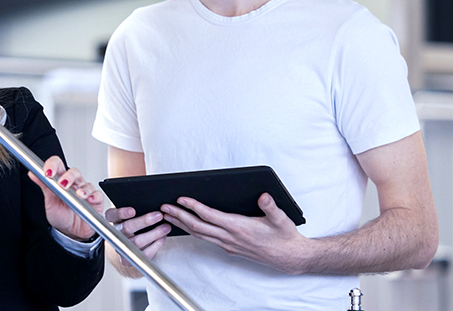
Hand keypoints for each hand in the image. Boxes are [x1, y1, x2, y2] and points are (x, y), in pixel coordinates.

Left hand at [28, 156, 103, 241]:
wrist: (70, 232)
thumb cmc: (60, 215)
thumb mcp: (49, 201)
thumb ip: (43, 185)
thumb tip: (32, 173)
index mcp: (61, 180)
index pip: (58, 165)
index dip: (53, 165)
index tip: (48, 172)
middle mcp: (74, 184)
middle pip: (74, 172)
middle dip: (69, 176)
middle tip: (63, 184)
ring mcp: (85, 191)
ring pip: (87, 184)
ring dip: (83, 188)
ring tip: (79, 194)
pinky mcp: (95, 201)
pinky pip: (97, 195)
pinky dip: (94, 196)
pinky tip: (89, 199)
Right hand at [105, 205, 170, 270]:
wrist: (133, 246)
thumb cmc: (136, 226)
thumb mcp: (133, 216)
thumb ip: (139, 210)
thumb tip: (154, 204)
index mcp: (114, 220)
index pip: (111, 215)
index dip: (121, 213)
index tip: (132, 211)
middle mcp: (116, 233)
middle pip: (127, 227)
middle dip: (145, 221)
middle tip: (158, 215)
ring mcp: (122, 246)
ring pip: (137, 241)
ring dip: (154, 233)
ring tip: (166, 227)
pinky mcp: (128, 259)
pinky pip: (144, 253)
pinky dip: (156, 244)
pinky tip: (162, 237)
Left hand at [161, 193, 308, 273]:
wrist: (289, 257)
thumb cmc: (284, 237)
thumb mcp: (282, 219)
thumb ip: (270, 207)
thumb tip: (263, 196)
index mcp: (239, 227)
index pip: (210, 216)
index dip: (194, 207)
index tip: (180, 199)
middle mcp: (230, 237)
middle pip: (198, 226)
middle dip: (178, 216)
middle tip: (163, 207)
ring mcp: (228, 244)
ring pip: (199, 234)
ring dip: (182, 224)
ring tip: (168, 215)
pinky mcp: (229, 248)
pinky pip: (206, 239)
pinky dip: (192, 231)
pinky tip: (186, 226)